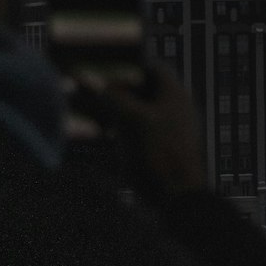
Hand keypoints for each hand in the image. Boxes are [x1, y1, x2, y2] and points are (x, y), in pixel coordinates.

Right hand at [76, 63, 206, 196]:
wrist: (180, 201)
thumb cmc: (159, 155)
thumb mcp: (130, 120)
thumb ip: (110, 96)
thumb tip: (85, 76)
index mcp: (175, 96)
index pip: (154, 68)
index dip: (131, 64)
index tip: (106, 66)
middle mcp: (175, 111)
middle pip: (145, 92)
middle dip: (119, 90)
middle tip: (93, 90)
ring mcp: (170, 133)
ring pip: (140, 114)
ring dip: (116, 112)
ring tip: (91, 114)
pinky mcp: (161, 153)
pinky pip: (139, 136)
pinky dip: (122, 133)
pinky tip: (103, 140)